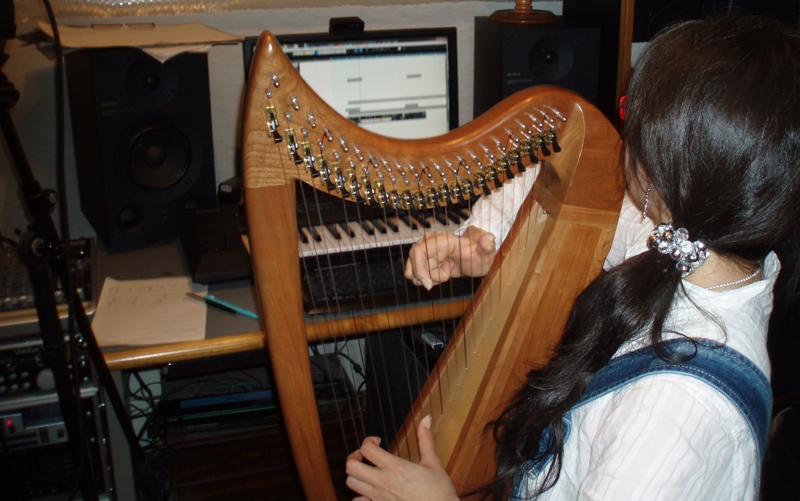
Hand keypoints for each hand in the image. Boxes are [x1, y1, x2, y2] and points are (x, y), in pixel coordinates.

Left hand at [345, 416, 459, 500]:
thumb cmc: (439, 492)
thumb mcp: (433, 463)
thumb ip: (425, 440)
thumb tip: (426, 418)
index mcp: (395, 467)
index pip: (366, 449)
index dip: (368, 441)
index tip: (376, 441)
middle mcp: (383, 482)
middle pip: (351, 466)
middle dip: (354, 457)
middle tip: (364, 456)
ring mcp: (379, 498)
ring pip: (352, 484)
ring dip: (356, 475)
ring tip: (367, 472)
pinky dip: (360, 496)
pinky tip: (370, 491)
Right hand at [404, 227, 496, 289]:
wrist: (475, 259)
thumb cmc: (479, 255)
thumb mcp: (485, 253)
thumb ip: (486, 246)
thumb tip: (489, 238)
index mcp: (442, 239)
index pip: (419, 252)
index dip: (419, 268)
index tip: (428, 284)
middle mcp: (430, 242)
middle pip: (414, 262)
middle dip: (426, 276)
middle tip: (445, 278)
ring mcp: (425, 251)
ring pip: (414, 270)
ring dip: (429, 277)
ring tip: (448, 272)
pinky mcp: (424, 259)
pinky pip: (417, 274)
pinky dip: (428, 279)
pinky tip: (442, 274)